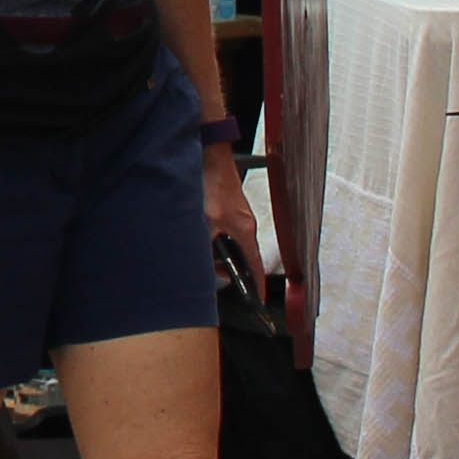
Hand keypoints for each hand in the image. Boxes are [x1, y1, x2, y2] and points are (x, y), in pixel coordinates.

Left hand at [206, 142, 268, 283]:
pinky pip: (224, 235)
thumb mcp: (206, 220)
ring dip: (218, 255)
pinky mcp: (228, 211)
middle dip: (229, 271)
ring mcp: (237, 218)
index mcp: (245, 231)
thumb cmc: (213, 183)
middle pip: (243, 258)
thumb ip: (207, 243)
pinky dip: (214, 242)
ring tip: (205, 259)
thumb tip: (205, 262)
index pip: (256, 266)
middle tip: (216, 279)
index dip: (257, 286)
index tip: (258, 301)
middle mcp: (245, 226)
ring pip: (231, 246)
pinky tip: (201, 240)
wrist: (211, 157)